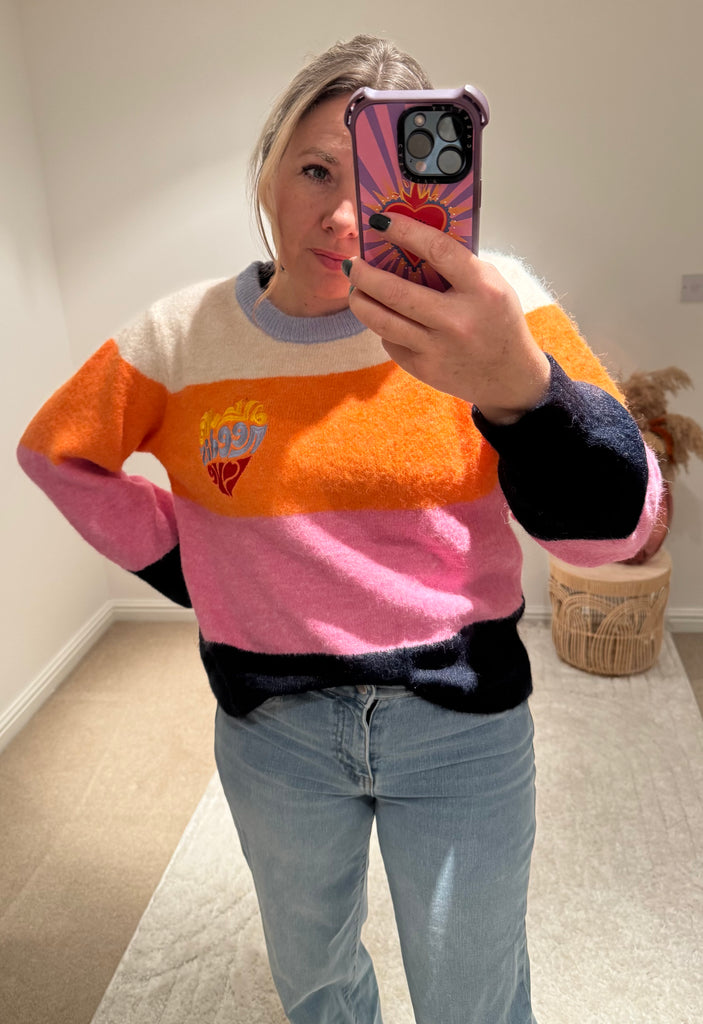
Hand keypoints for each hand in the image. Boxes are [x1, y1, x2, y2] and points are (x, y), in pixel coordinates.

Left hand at [345, 214, 550, 423]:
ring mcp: (438, 348)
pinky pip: (391, 342)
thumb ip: (457, 266)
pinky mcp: (424, 369)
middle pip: (395, 292)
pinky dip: (384, 327)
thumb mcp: (491, 286)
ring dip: (360, 301)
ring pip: (382, 321)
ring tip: (355, 289)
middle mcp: (458, 320)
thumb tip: (407, 242)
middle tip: (352, 263)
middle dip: (364, 274)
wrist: (508, 376)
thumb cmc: (498, 320)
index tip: (379, 221)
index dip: (403, 231)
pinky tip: (386, 318)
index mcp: (481, 289)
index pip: (436, 250)